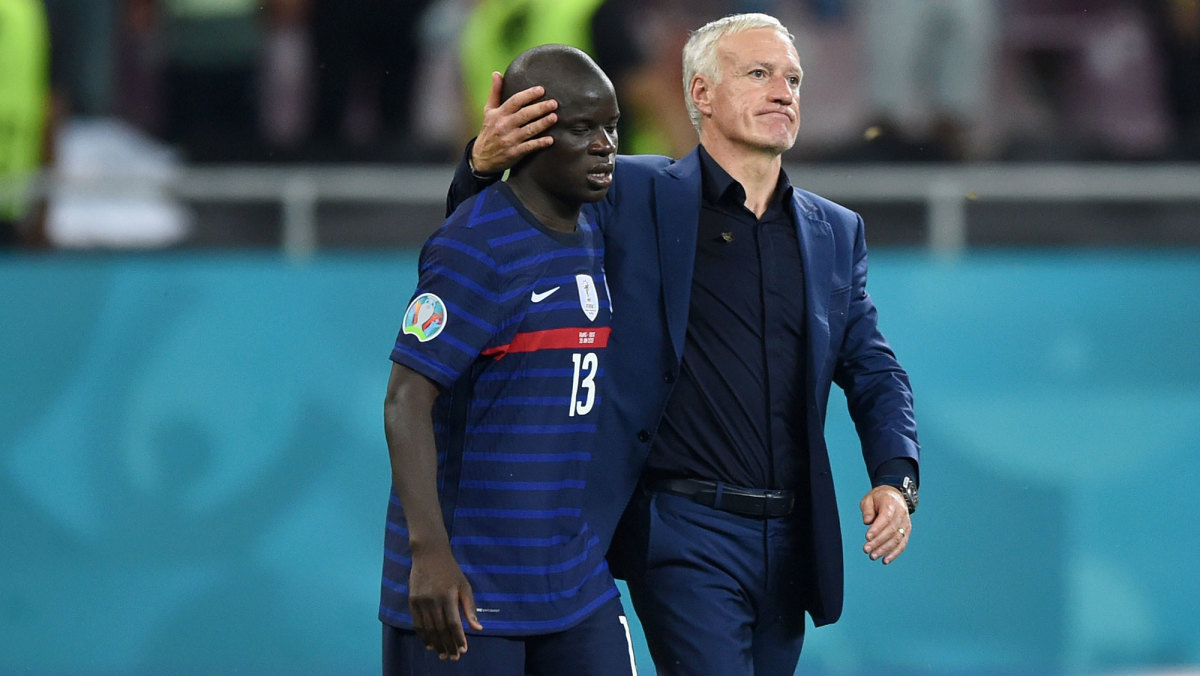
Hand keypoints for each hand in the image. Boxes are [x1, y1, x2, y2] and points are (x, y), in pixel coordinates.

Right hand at [408, 545, 482, 659]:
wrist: (429, 554)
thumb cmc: (451, 570)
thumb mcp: (464, 586)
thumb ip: (470, 608)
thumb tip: (478, 628)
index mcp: (448, 596)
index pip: (454, 624)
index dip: (458, 638)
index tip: (464, 650)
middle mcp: (433, 600)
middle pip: (441, 629)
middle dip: (448, 645)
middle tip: (453, 657)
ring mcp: (421, 601)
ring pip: (429, 629)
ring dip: (436, 644)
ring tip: (443, 655)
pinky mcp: (412, 601)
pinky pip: (417, 623)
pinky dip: (424, 636)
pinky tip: (430, 644)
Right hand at [472, 71, 558, 173]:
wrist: (482, 158)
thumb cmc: (489, 130)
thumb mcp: (488, 111)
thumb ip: (495, 92)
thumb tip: (496, 73)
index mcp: (499, 114)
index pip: (515, 101)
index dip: (528, 95)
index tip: (541, 90)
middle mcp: (504, 126)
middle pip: (524, 114)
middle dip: (540, 108)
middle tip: (554, 103)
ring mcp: (509, 140)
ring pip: (529, 130)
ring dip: (542, 124)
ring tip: (555, 117)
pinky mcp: (514, 153)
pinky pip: (529, 147)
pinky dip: (540, 143)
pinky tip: (551, 140)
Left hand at [860, 485, 911, 564]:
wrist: (894, 495)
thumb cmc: (879, 498)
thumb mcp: (869, 499)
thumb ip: (867, 510)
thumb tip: (867, 522)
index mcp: (891, 504)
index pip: (886, 518)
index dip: (877, 529)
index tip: (867, 537)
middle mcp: (901, 514)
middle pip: (892, 531)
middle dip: (878, 542)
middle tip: (866, 549)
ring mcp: (905, 524)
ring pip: (897, 539)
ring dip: (885, 549)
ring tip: (873, 556)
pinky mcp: (906, 532)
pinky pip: (902, 544)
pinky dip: (894, 553)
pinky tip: (885, 560)